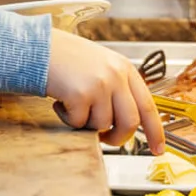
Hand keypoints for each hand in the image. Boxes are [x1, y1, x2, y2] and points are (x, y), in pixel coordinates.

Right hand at [45, 30, 163, 153]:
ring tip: (73, 106)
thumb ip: (116, 88)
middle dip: (118, 138)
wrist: (37, 46)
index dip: (155, 132)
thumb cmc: (65, 58)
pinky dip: (68, 118)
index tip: (157, 149)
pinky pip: (80, 123)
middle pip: (130, 122)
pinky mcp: (81, 94)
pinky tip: (61, 102)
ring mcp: (100, 84)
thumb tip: (126, 122)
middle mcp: (116, 75)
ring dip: (86, 123)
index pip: (148, 106)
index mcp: (124, 68)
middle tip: (106, 139)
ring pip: (103, 125)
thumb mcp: (100, 66)